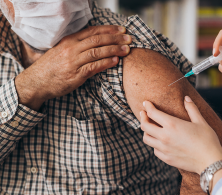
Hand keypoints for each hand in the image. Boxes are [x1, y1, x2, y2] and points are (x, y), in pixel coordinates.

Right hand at [15, 25, 131, 109]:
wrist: (36, 82)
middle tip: (129, 39)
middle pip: (98, 40)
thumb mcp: (62, 50)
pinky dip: (106, 63)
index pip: (93, 31)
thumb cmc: (51, 67)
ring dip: (114, 50)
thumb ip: (78, 45)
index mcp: (69, 41)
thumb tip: (98, 41)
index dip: (109, 30)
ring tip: (127, 50)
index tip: (122, 30)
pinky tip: (115, 61)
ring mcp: (73, 62)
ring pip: (97, 52)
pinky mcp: (75, 75)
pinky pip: (93, 67)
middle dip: (116, 38)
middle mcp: (71, 49)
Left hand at [140, 96, 221, 174]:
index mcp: (172, 124)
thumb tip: (186, 98)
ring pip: (146, 139)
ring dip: (146, 131)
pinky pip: (154, 150)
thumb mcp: (201, 121)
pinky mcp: (166, 159)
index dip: (147, 106)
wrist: (210, 161)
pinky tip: (159, 141)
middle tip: (143, 113)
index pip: (152, 113)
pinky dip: (154, 144)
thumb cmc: (207, 140)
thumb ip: (192, 108)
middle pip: (144, 126)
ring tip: (149, 128)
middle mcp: (164, 136)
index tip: (146, 103)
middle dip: (142, 117)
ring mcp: (164, 149)